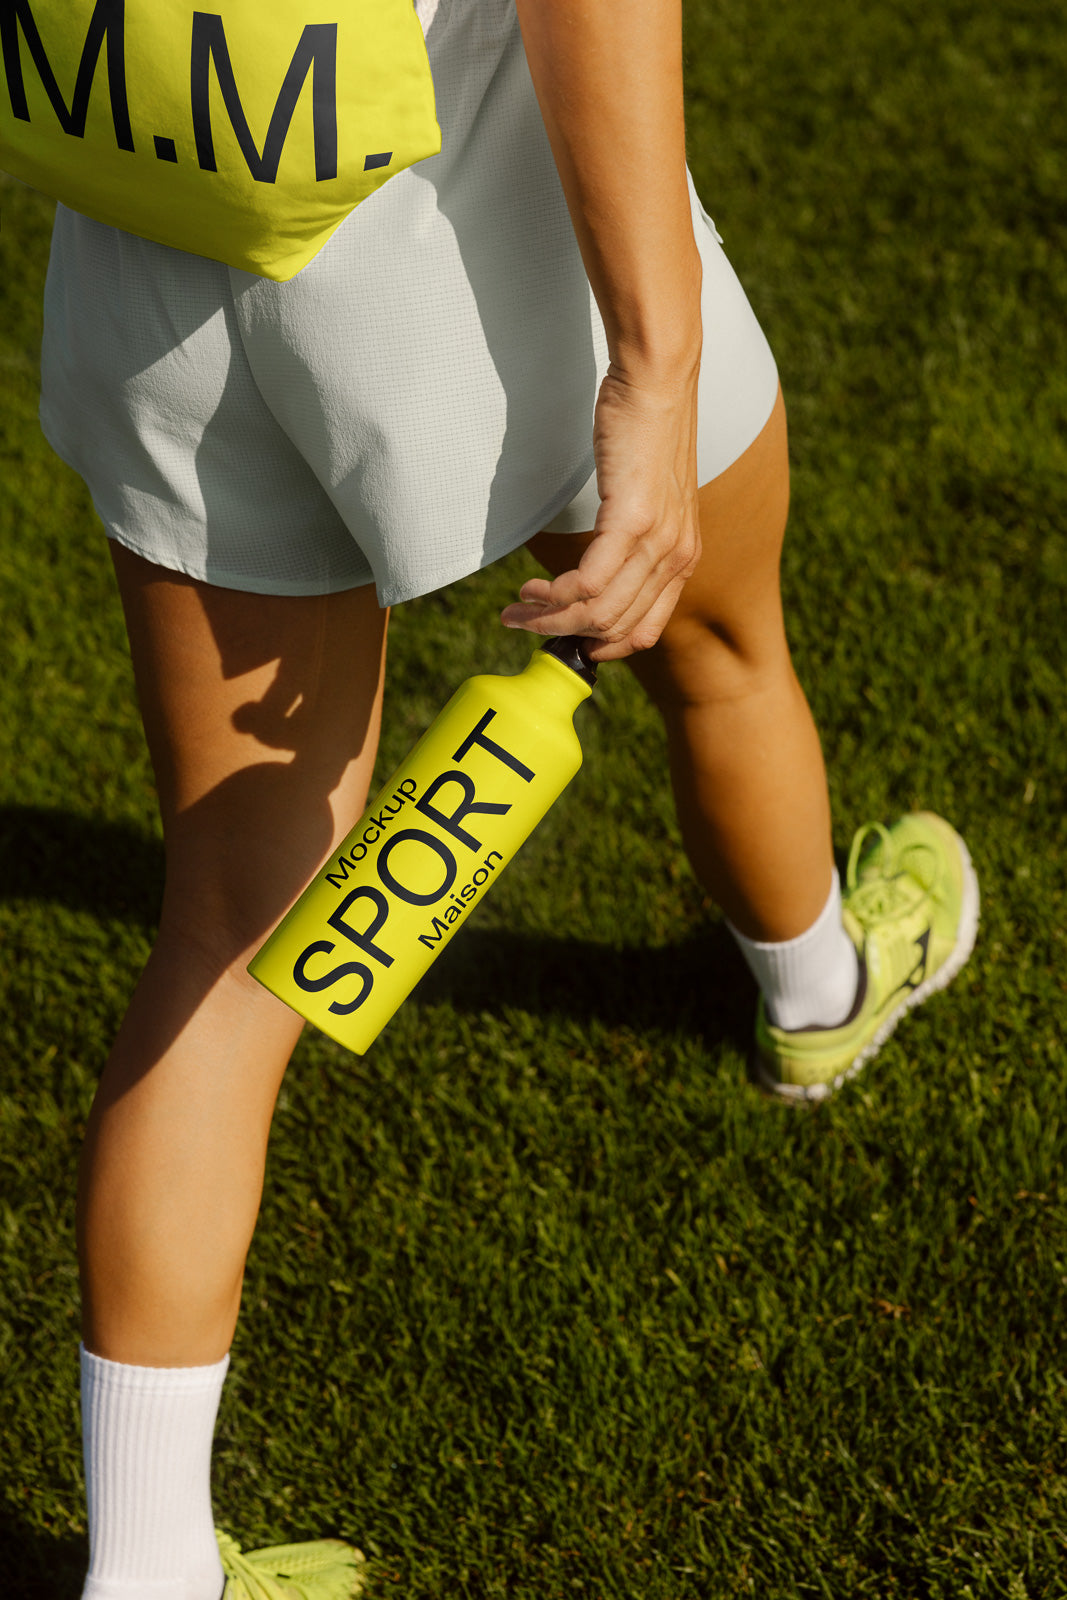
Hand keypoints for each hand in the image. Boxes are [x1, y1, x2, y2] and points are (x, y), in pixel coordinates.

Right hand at [501, 361, 701, 660]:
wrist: (655, 381)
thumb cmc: (646, 432)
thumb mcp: (652, 499)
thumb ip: (636, 540)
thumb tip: (600, 571)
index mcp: (684, 558)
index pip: (643, 631)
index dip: (599, 648)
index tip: (563, 639)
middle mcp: (676, 557)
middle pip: (614, 628)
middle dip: (561, 635)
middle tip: (521, 623)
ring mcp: (657, 541)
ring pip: (599, 612)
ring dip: (549, 619)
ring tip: (517, 608)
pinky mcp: (631, 520)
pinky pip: (588, 582)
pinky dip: (554, 595)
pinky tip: (531, 588)